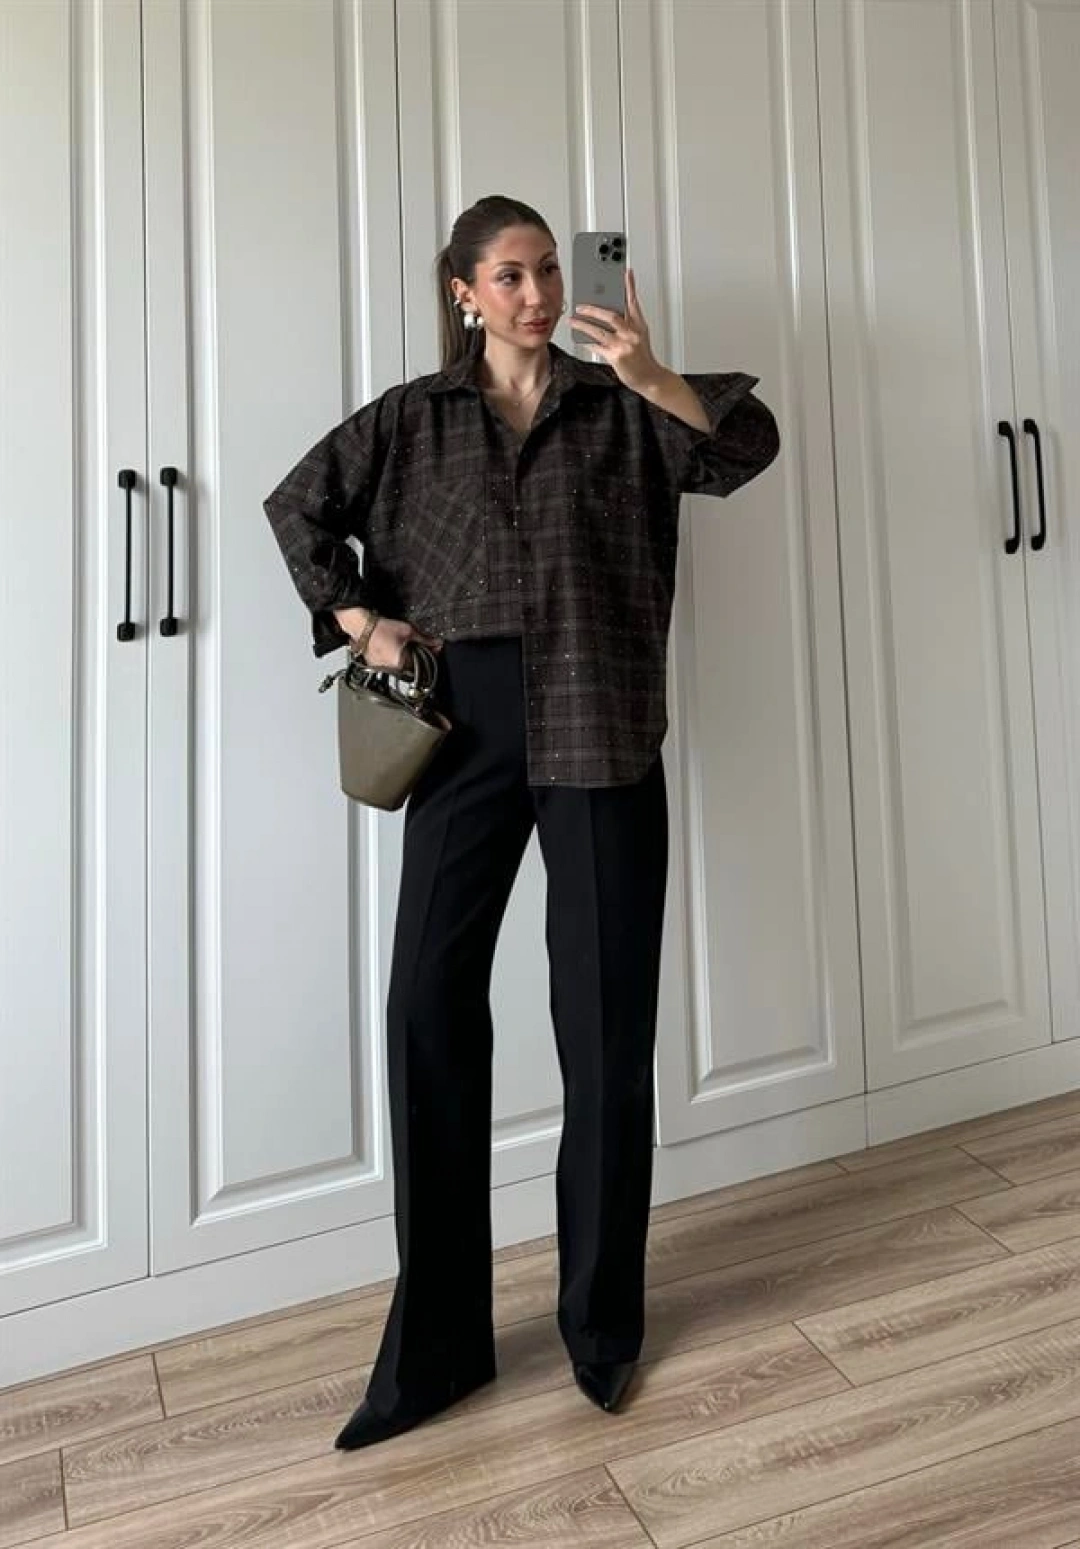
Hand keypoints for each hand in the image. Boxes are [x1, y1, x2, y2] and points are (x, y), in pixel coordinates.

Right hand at [362, 616, 441, 671]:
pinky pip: (389, 665)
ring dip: (405, 658)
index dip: (428, 657)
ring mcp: (381, 668)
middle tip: (417, 646)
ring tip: (403, 646)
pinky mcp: (374, 665)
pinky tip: (392, 648)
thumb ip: (425, 639)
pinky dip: (393, 658)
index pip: (421, 666)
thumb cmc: (382, 628)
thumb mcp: (409, 631)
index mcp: (401, 664)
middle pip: (411, 668)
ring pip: (400, 667)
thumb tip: (437, 643)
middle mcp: (391, 670)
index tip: (433, 650)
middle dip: (416, 658)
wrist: (362, 626)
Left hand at [570, 267, 664, 393]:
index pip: (633, 301)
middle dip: (593, 309)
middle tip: (580, 305)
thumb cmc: (643, 357)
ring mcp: (624, 345)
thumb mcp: (640, 335)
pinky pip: (597, 346)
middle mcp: (632, 333)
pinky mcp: (616, 357)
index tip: (626, 272)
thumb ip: (628, 323)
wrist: (650, 378)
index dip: (629, 286)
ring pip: (599, 330)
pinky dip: (587, 342)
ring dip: (583, 325)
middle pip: (611, 315)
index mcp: (639, 325)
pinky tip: (580, 339)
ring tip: (573, 321)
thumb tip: (610, 312)